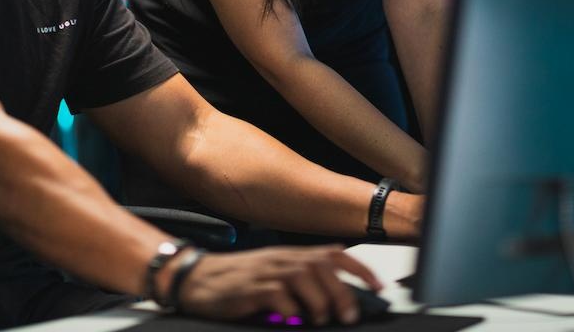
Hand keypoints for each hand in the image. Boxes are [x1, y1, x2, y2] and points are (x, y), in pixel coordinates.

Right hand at [172, 245, 381, 324]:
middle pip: (322, 266)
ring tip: (321, 318)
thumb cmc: (235, 280)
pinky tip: (292, 319)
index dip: (359, 269)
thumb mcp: (272, 271)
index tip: (377, 286)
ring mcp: (266, 272)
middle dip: (342, 291)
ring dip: (319, 300)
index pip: (333, 254)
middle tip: (348, 315)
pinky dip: (291, 309)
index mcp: (290, 255)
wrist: (197, 278)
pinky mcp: (251, 288)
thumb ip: (300, 276)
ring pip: (304, 277)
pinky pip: (278, 296)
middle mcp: (281, 259)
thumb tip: (334, 288)